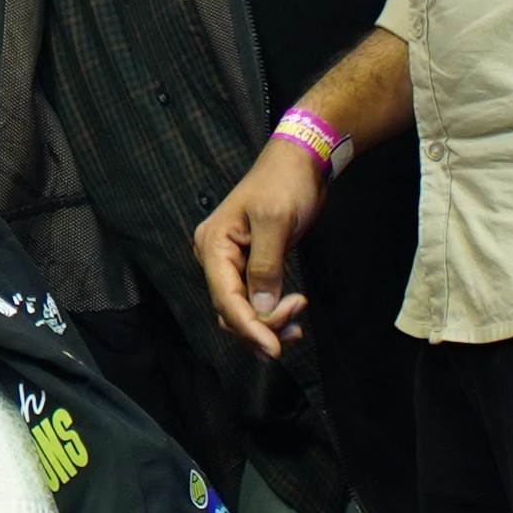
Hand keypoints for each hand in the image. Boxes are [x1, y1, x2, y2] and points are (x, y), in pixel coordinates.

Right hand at [196, 137, 329, 362]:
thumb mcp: (276, 222)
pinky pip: (251, 299)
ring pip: (239, 308)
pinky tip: (292, 313)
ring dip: (266, 323)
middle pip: (228, 308)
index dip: (249, 326)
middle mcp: (214, 256)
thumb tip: (262, 310)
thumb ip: (266, 267)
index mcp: (212, 244)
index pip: (224, 297)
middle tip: (298, 325)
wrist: (299, 163)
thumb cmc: (285, 186)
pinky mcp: (249, 264)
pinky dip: (269, 313)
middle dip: (261, 325)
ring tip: (298, 323)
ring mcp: (230, 261)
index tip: (276, 349)